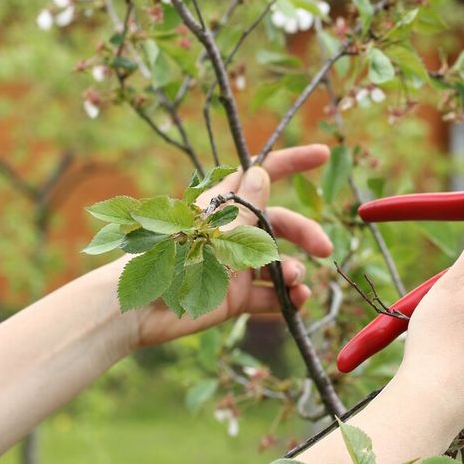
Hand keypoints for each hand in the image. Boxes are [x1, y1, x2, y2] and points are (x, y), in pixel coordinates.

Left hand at [112, 144, 332, 348]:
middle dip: (305, 233)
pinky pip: (270, 295)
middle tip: (325, 249)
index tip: (323, 154)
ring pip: (277, 262)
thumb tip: (262, 171)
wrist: (138, 309)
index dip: (292, 163)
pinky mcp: (234, 297)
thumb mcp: (211, 232)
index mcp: (222, 207)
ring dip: (294, 270)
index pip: (261, 176)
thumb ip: (242, 210)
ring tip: (296, 282)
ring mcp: (235, 266)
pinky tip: (297, 302)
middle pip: (280, 224)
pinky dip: (287, 299)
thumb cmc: (167, 262)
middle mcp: (232, 234)